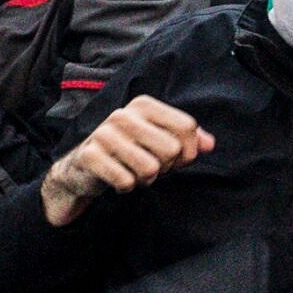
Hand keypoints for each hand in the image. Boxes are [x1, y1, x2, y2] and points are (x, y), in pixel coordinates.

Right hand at [39, 96, 212, 226]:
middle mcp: (123, 114)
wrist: (82, 167)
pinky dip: (126, 187)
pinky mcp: (90, 155)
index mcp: (143, 105)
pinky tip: (117, 179)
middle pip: (172, 149)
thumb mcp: (159, 140)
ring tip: (133, 173)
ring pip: (150, 168)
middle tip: (150, 168)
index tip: (175, 160)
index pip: (186, 126)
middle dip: (166, 168)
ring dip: (145, 180)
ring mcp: (104, 134)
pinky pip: (126, 181)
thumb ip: (188, 139)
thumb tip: (209, 144)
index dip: (188, 151)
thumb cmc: (128, 152)